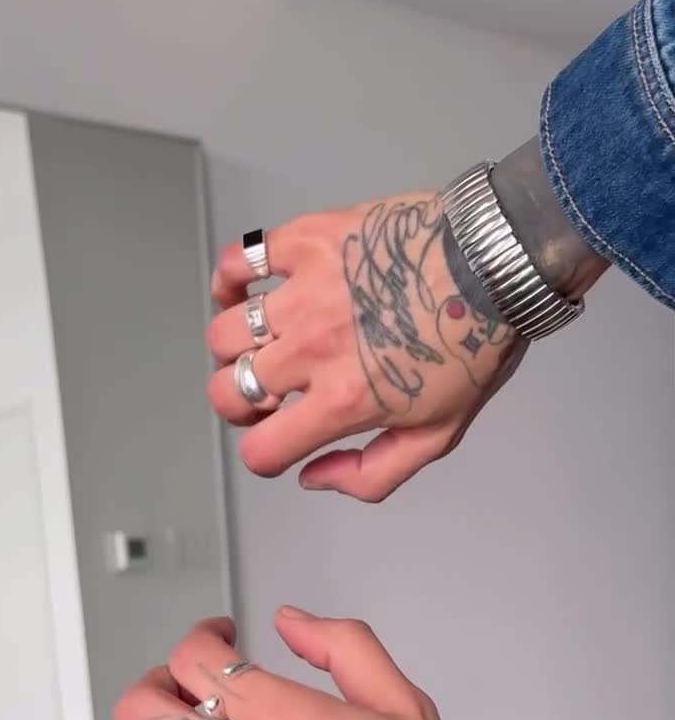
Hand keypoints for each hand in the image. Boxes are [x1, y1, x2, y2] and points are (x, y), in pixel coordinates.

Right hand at [208, 194, 525, 500]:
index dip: (264, 455)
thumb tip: (312, 477)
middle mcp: (312, 349)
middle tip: (269, 393)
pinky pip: (238, 259)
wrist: (497, 264)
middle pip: (228, 392)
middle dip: (240, 404)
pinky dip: (229, 279)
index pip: (261, 449)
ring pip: (223, 332)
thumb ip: (372, 473)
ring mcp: (305, 293)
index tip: (279, 439)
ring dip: (233, 348)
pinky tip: (243, 292)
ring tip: (261, 343)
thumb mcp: (439, 434)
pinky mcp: (307, 242)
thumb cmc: (476, 346)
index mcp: (343, 401)